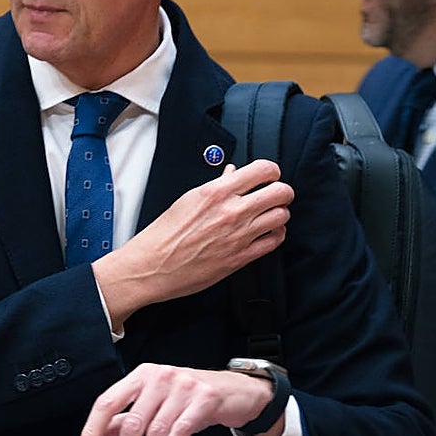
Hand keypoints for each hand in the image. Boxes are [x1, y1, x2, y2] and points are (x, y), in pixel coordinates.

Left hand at [76, 363, 280, 435]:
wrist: (233, 390)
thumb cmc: (189, 397)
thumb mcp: (154, 402)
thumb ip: (126, 417)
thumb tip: (100, 435)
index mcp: (140, 376)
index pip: (107, 402)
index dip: (93, 430)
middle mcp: (158, 377)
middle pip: (132, 423)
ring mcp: (182, 387)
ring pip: (155, 431)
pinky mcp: (204, 399)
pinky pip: (180, 430)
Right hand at [95, 160, 293, 328]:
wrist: (154, 265)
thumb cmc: (165, 234)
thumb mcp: (188, 199)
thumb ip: (216, 185)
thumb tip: (232, 173)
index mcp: (217, 192)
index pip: (262, 170)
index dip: (272, 171)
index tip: (270, 175)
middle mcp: (232, 211)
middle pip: (280, 192)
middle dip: (282, 191)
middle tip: (277, 194)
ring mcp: (239, 235)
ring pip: (282, 216)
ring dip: (280, 213)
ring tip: (271, 214)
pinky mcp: (241, 257)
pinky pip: (274, 241)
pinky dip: (276, 234)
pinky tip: (268, 232)